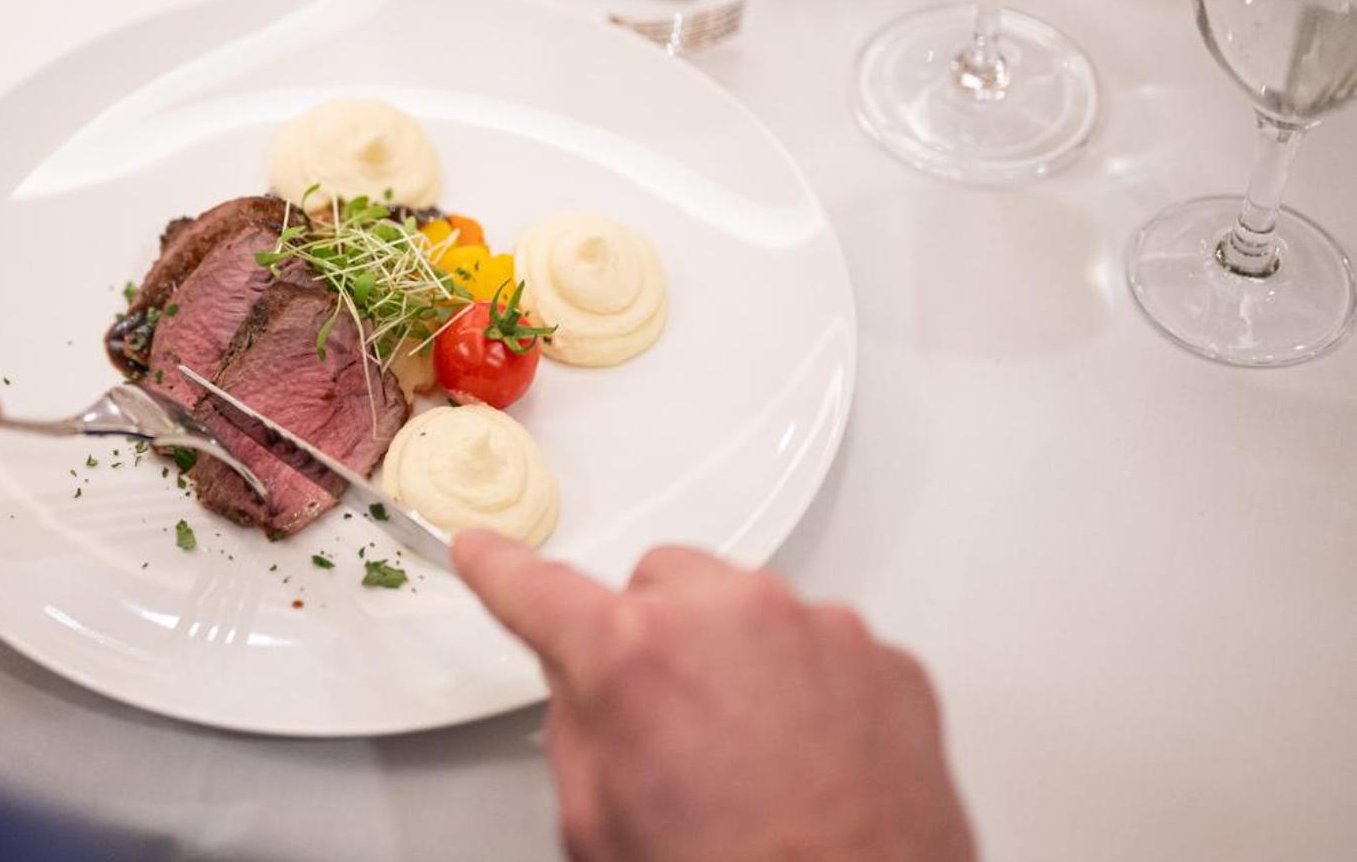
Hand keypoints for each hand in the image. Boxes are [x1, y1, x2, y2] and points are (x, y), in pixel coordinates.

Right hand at [455, 531, 974, 861]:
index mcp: (633, 656)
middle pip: (661, 584)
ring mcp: (818, 631)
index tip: (485, 552)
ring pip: (748, 607)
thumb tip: (590, 688)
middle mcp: (729, 618)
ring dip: (735, 656)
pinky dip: (809, 685)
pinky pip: (824, 644)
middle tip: (666, 719)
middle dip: (653, 636)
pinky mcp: (887, 660)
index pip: (538, 588)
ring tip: (748, 752)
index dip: (500, 569)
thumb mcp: (597, 819)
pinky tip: (804, 756)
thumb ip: (579, 723)